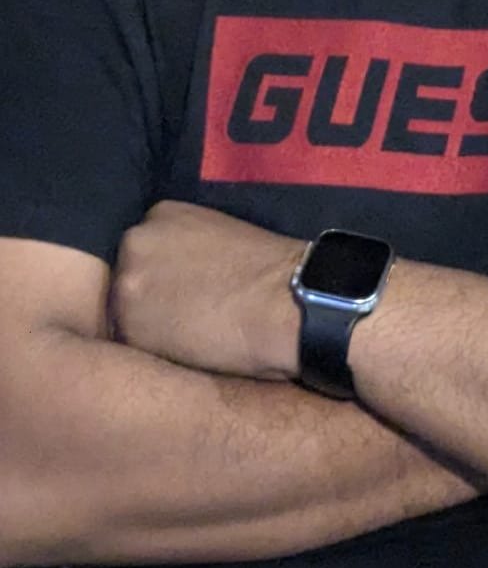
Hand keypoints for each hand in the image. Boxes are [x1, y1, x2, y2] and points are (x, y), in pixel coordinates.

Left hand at [110, 201, 303, 378]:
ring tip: (188, 338)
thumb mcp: (218, 236)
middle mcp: (133, 243)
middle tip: (186, 316)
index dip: (162, 277)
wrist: (284, 302)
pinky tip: (186, 353)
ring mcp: (126, 284)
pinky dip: (153, 353)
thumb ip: (184, 248)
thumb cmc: (268, 270)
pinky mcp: (129, 328)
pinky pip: (131, 345)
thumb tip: (174, 273)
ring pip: (124, 314)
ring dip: (147, 328)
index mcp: (158, 214)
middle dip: (149, 299)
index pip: (142, 251)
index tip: (185, 291)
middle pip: (128, 279)